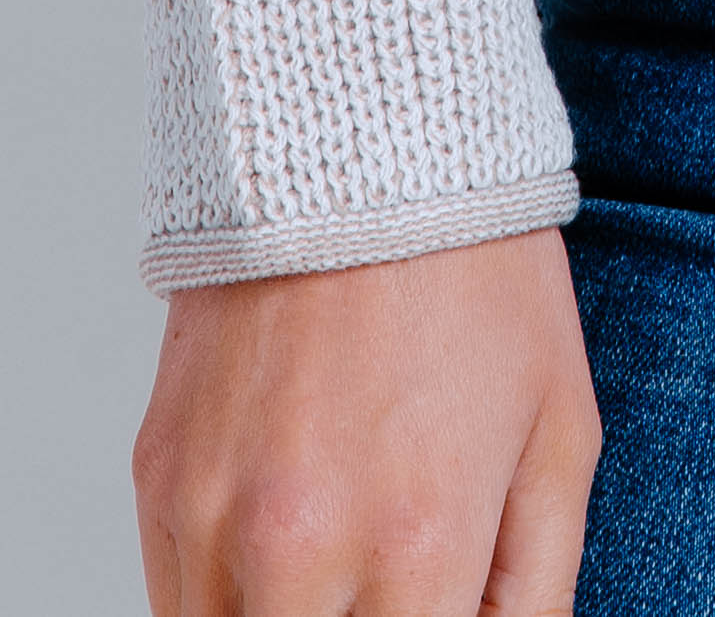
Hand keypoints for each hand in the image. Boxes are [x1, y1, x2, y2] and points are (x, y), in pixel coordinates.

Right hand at [133, 226, 600, 613]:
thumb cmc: (482, 285)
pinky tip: (287, 527)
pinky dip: (229, 597)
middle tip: (386, 582)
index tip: (432, 608)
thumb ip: (536, 590)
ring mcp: (211, 522)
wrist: (364, 143)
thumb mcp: (558, 435)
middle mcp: (300, 553)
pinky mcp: (155, 484)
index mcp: (418, 549)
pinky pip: (178, 602)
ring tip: (342, 555)